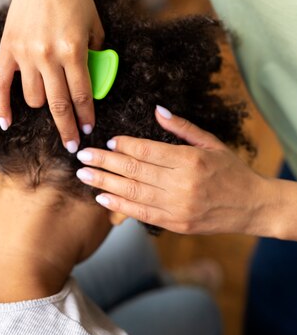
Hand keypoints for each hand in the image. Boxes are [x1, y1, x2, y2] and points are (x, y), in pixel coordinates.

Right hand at [0, 0, 103, 150]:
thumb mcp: (95, 26)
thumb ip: (95, 56)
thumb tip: (93, 83)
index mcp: (74, 50)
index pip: (81, 95)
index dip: (86, 117)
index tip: (89, 129)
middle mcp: (48, 56)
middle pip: (58, 105)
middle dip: (68, 128)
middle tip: (74, 145)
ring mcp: (25, 53)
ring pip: (32, 98)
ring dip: (44, 106)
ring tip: (50, 104)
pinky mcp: (7, 48)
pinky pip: (1, 85)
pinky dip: (2, 107)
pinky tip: (7, 123)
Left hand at [76, 106, 271, 235]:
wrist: (252, 206)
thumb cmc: (231, 170)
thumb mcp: (211, 142)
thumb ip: (182, 127)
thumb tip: (157, 110)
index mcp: (190, 160)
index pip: (148, 151)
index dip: (124, 145)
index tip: (107, 140)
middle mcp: (182, 184)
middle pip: (134, 171)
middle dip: (104, 162)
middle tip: (82, 156)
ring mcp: (178, 206)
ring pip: (133, 193)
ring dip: (104, 183)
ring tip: (83, 174)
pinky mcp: (176, 224)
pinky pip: (142, 214)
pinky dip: (119, 206)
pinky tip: (102, 197)